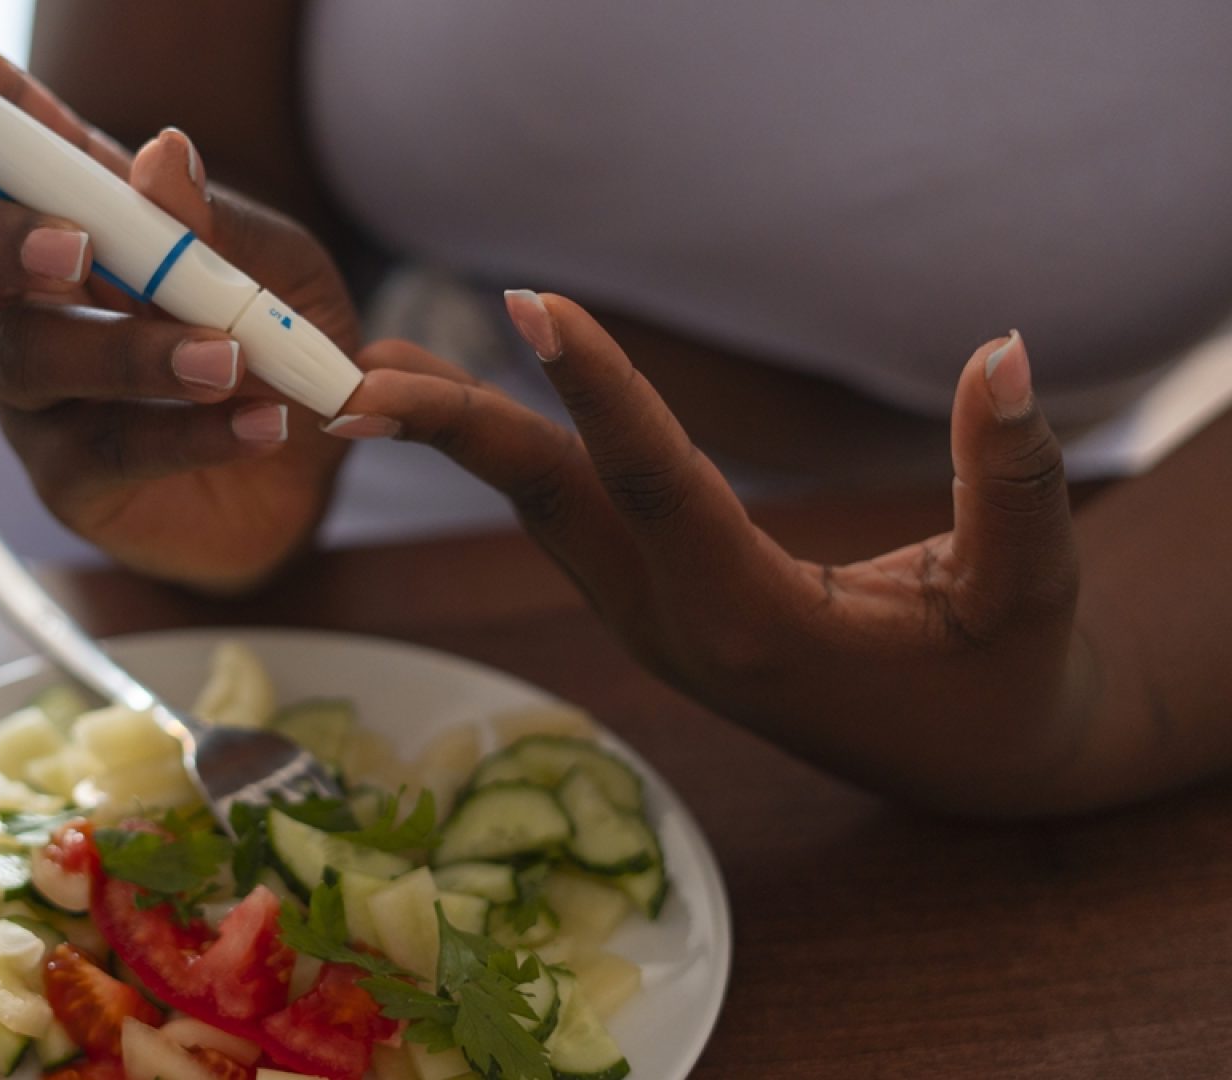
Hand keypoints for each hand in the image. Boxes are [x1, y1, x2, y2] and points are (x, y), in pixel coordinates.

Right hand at [0, 0, 359, 591]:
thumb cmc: (277, 351)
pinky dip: (187, 432)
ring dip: (132, 351)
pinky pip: (106, 448)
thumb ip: (216, 223)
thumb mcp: (278, 269)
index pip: (2, 136)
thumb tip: (161, 156)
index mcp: (73, 214)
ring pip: (30, 354)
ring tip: (229, 359)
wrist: (312, 481)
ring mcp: (33, 390)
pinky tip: (260, 424)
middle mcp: (24, 295)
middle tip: (77, 249)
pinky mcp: (66, 477)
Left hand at [335, 292, 1089, 813]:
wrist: (966, 765)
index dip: (598, 392)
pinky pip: (565, 519)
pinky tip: (458, 405)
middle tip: (359, 370)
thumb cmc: (1004, 677)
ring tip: (379, 363)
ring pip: (544, 512)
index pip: (661, 486)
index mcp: (759, 622)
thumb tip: (1005, 349)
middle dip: (458, 431)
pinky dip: (507, 456)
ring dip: (463, 438)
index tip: (530, 306)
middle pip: (556, 505)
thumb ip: (1015, 477)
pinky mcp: (651, 609)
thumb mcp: (1033, 590)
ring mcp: (652, 623)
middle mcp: (679, 625)